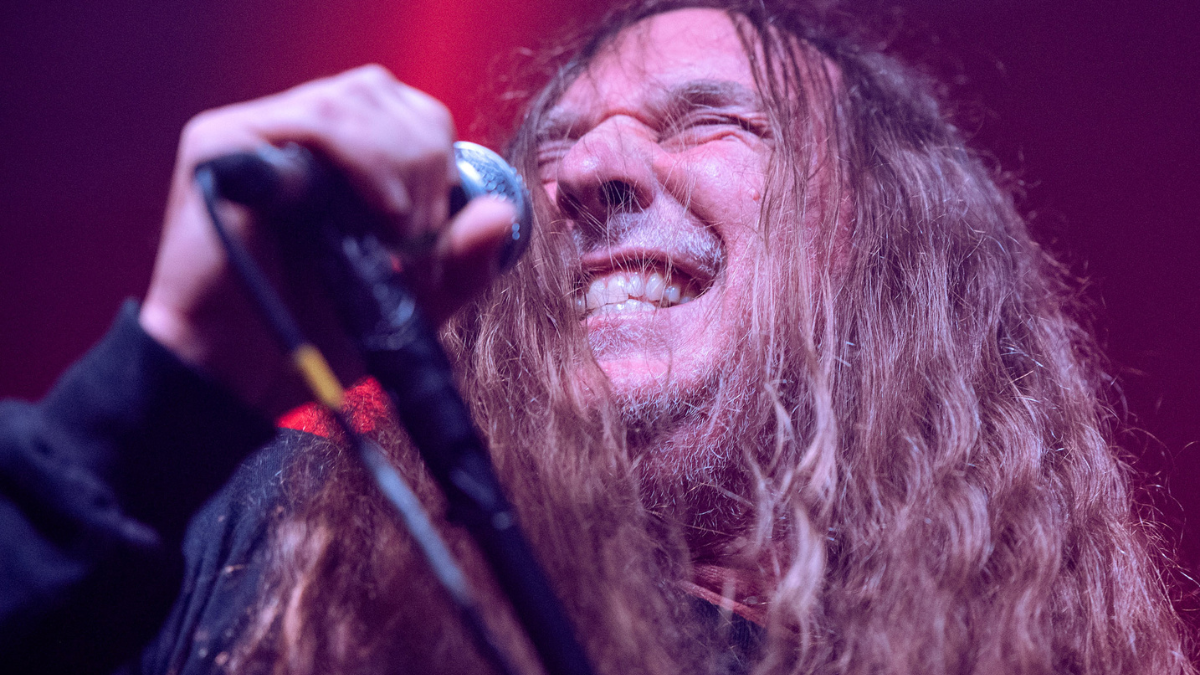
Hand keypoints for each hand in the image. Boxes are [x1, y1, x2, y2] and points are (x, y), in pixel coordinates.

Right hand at [139, 65, 515, 416]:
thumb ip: (459, 261)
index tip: (436, 231)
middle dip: (424, 163)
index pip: (404, 110)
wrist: (245, 380)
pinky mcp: (220, 144)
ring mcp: (254, 132)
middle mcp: (290, 130)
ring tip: (399, 236)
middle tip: (420, 241)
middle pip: (382, 94)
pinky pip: (314, 120)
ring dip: (399, 165)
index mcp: (332, 152)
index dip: (436, 157)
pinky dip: (364, 160)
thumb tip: (500, 212)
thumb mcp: (410, 298)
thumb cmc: (315, 334)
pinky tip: (379, 214)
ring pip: (353, 99)